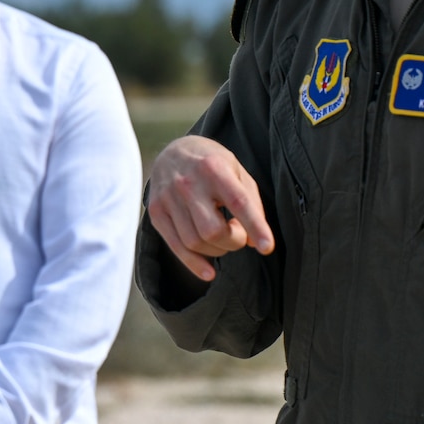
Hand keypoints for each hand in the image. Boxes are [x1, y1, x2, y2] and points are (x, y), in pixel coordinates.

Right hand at [145, 136, 274, 280]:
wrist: (172, 151)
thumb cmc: (212, 164)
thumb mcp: (237, 172)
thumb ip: (251, 204)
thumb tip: (254, 242)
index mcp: (214, 168)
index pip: (238, 202)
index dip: (255, 226)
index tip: (267, 247)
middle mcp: (188, 183)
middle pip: (212, 230)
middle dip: (233, 241)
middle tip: (238, 233)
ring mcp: (168, 198)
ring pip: (195, 242)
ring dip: (216, 250)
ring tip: (222, 236)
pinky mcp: (156, 212)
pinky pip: (176, 247)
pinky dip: (194, 264)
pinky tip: (209, 272)